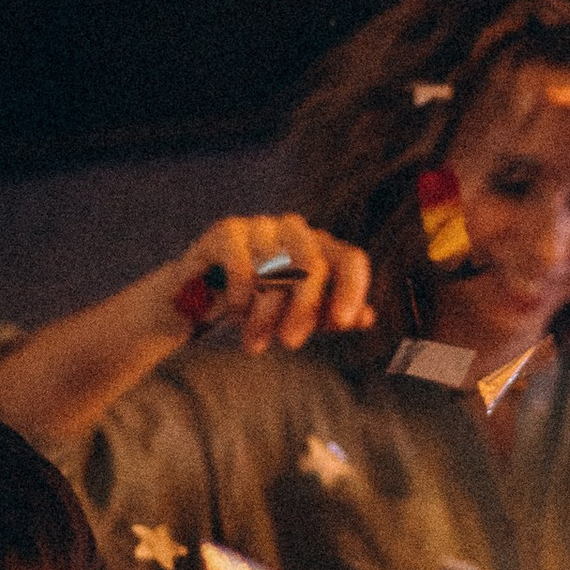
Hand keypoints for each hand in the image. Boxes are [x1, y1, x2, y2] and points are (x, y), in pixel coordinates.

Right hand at [157, 214, 374, 356]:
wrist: (202, 296)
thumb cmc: (260, 305)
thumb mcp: (299, 316)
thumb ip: (331, 315)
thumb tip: (367, 317)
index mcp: (322, 249)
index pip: (351, 260)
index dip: (352, 289)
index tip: (342, 322)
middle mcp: (295, 230)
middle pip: (313, 266)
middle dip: (303, 311)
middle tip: (290, 343)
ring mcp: (261, 226)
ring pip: (275, 271)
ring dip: (264, 316)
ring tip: (254, 342)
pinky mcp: (227, 231)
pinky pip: (242, 268)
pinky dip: (241, 299)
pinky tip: (235, 314)